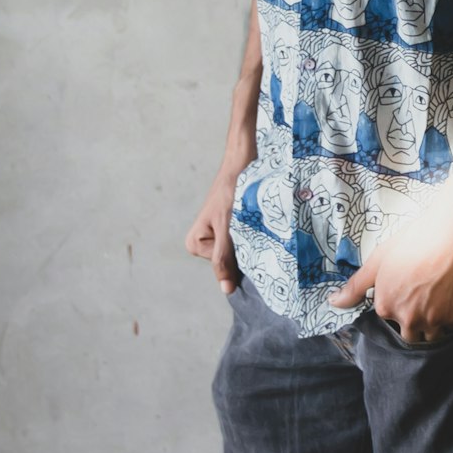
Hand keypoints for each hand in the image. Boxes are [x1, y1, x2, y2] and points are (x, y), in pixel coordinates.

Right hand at [185, 163, 245, 293]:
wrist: (242, 162)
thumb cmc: (232, 191)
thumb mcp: (228, 227)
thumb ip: (224, 258)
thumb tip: (226, 290)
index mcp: (195, 244)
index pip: (223, 266)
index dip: (238, 254)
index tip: (244, 233)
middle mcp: (203, 242)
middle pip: (230, 260)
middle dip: (244, 246)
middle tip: (250, 225)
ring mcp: (218, 235)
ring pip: (240, 250)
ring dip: (251, 239)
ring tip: (252, 220)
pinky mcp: (231, 227)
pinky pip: (244, 240)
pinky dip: (252, 233)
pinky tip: (256, 220)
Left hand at [328, 196, 452, 342]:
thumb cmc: (417, 239)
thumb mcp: (380, 259)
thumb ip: (355, 286)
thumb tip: (332, 302)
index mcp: (387, 306)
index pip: (389, 320)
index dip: (399, 304)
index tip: (408, 288)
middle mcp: (409, 319)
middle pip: (410, 333)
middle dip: (415, 318)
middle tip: (425, 292)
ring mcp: (435, 321)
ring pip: (432, 335)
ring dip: (434, 321)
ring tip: (439, 294)